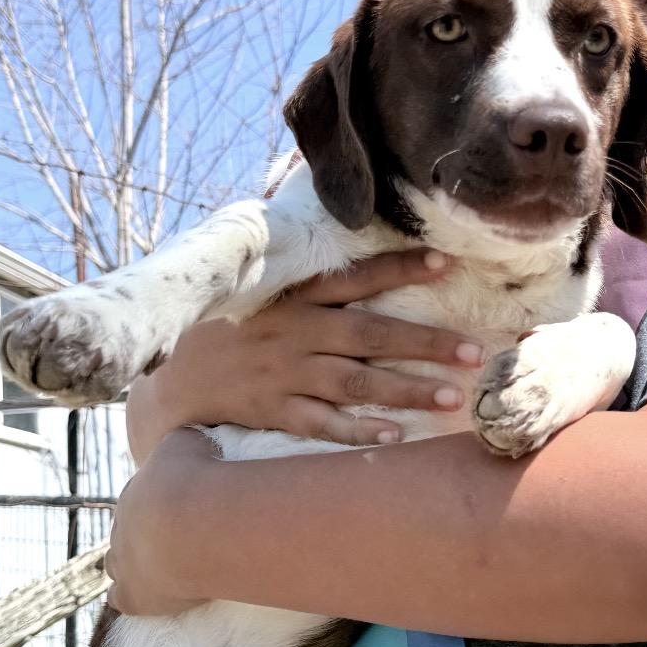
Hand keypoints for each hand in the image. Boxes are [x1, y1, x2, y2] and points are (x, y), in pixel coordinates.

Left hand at [104, 429, 216, 616]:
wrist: (199, 521)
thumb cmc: (199, 478)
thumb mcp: (189, 443)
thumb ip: (181, 442)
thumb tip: (187, 440)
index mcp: (135, 492)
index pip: (142, 500)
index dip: (162, 506)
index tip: (183, 510)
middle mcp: (122, 525)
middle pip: (127, 532)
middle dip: (147, 535)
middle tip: (178, 540)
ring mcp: (123, 561)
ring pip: (116, 564)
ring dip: (133, 565)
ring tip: (162, 568)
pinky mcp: (132, 595)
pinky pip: (120, 598)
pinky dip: (130, 597)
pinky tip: (146, 597)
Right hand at [126, 250, 485, 458]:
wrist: (171, 378)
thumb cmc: (226, 327)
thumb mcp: (254, 285)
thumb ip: (298, 263)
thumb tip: (320, 210)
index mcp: (293, 296)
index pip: (355, 277)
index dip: (400, 268)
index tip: (447, 263)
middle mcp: (294, 332)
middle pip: (369, 334)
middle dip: (424, 343)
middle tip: (474, 352)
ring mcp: (284, 374)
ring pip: (354, 382)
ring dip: (405, 389)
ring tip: (451, 397)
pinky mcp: (274, 411)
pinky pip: (321, 423)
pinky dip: (356, 430)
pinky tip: (394, 435)